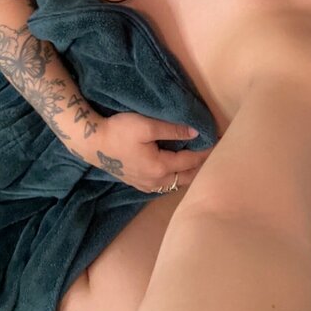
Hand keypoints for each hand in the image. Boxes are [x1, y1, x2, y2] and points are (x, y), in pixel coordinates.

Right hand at [86, 112, 214, 192]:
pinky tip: (179, 170)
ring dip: (189, 173)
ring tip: (200, 162)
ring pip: (176, 183)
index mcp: (160, 168)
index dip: (206, 152)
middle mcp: (156, 182)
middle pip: (187, 178)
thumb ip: (172, 130)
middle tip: (215, 155)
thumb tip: (195, 133)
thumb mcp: (146, 125)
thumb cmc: (118, 131)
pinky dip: (176, 177)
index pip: (191, 161)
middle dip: (201, 166)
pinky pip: (164, 184)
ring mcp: (145, 185)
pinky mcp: (137, 183)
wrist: (91, 143)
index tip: (218, 142)